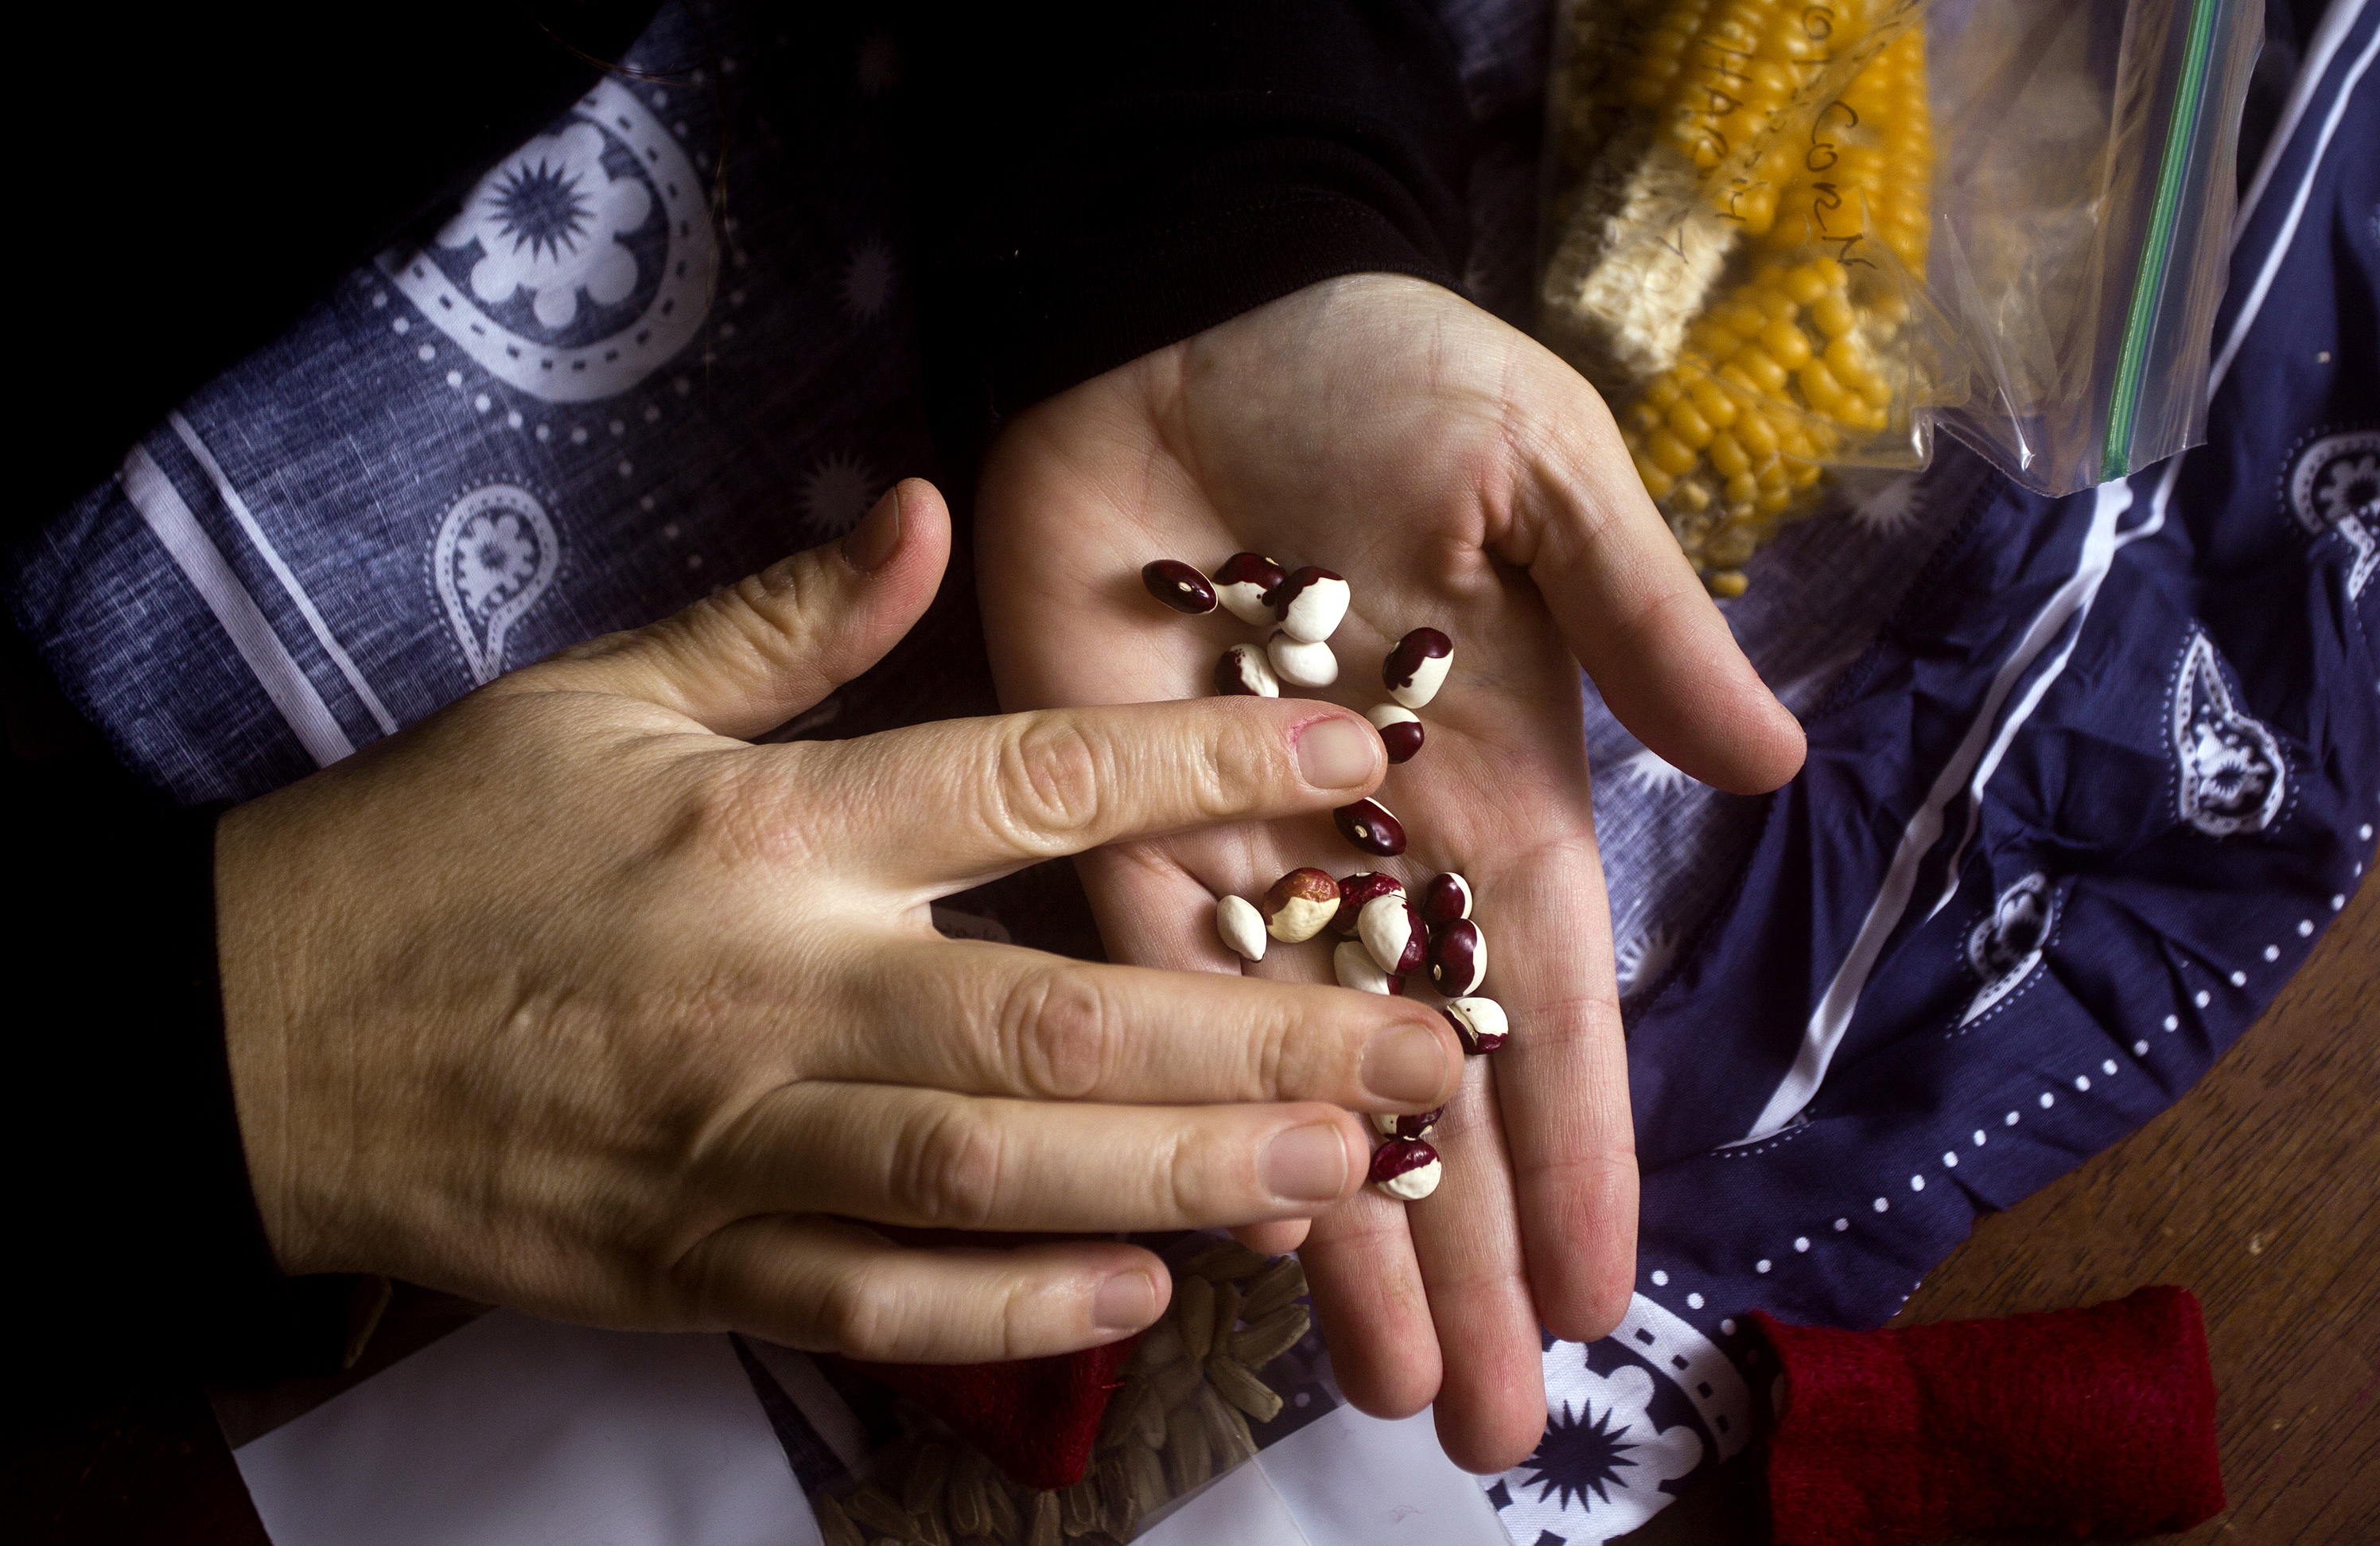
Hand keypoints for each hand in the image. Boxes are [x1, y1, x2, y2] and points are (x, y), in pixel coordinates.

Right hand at [216, 478, 1463, 1363]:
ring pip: (997, 1182)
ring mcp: (741, 1150)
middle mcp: (778, 994)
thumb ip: (783, 618)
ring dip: (1186, 1180)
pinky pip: (882, 1309)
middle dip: (1262, 1037)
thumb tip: (931, 510)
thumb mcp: (598, 695)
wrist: (258, 1039)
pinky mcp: (699, 1270)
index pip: (1029, 782)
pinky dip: (1020, 1312)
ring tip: (1348, 1177)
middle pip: (1058, 1022)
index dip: (1209, 766)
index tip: (1360, 764)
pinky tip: (1148, 1290)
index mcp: (770, 832)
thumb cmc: (444, 847)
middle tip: (1428, 1049)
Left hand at [975, 276, 1803, 1466]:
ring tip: (1381, 1387)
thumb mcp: (1546, 481)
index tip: (1605, 1296)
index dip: (1579, 1152)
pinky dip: (1180, 1103)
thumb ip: (1644, 621)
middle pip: (1425, 1087)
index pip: (1543, 1007)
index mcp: (1493, 789)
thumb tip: (1773, 761)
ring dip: (1334, 1230)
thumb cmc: (1388, 382)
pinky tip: (1225, 1231)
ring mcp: (1240, 852)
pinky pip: (1147, 989)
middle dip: (1462, 1248)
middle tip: (1487, 1422)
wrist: (1193, 312)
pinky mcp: (1106, 821)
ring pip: (1288, 1078)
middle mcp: (1373, 855)